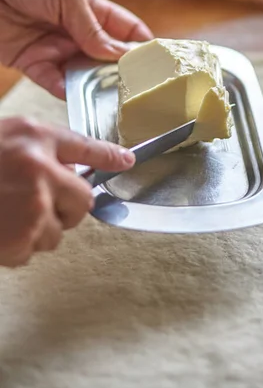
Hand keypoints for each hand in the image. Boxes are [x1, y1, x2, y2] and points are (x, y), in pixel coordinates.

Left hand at [0, 0, 152, 98]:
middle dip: (122, 73)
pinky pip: (52, 82)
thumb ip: (92, 27)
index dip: (143, 46)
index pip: (127, 31)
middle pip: (108, 58)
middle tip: (136, 88)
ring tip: (109, 97)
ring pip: (83, 75)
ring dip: (95, 85)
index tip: (158, 64)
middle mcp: (76, 31)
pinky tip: (74, 93)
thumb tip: (119, 54)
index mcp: (92, 8)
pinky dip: (64, 90)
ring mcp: (55, 48)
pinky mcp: (31, 61)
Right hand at [0, 117, 134, 266]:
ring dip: (38, 231)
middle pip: (84, 200)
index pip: (85, 145)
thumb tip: (70, 168)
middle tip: (40, 204)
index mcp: (34, 137)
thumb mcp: (5, 137)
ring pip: (58, 232)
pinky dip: (16, 248)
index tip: (127, 161)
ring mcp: (32, 205)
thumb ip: (38, 148)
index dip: (109, 156)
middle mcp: (40, 168)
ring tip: (5, 215)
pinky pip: (32, 250)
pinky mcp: (19, 238)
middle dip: (68, 208)